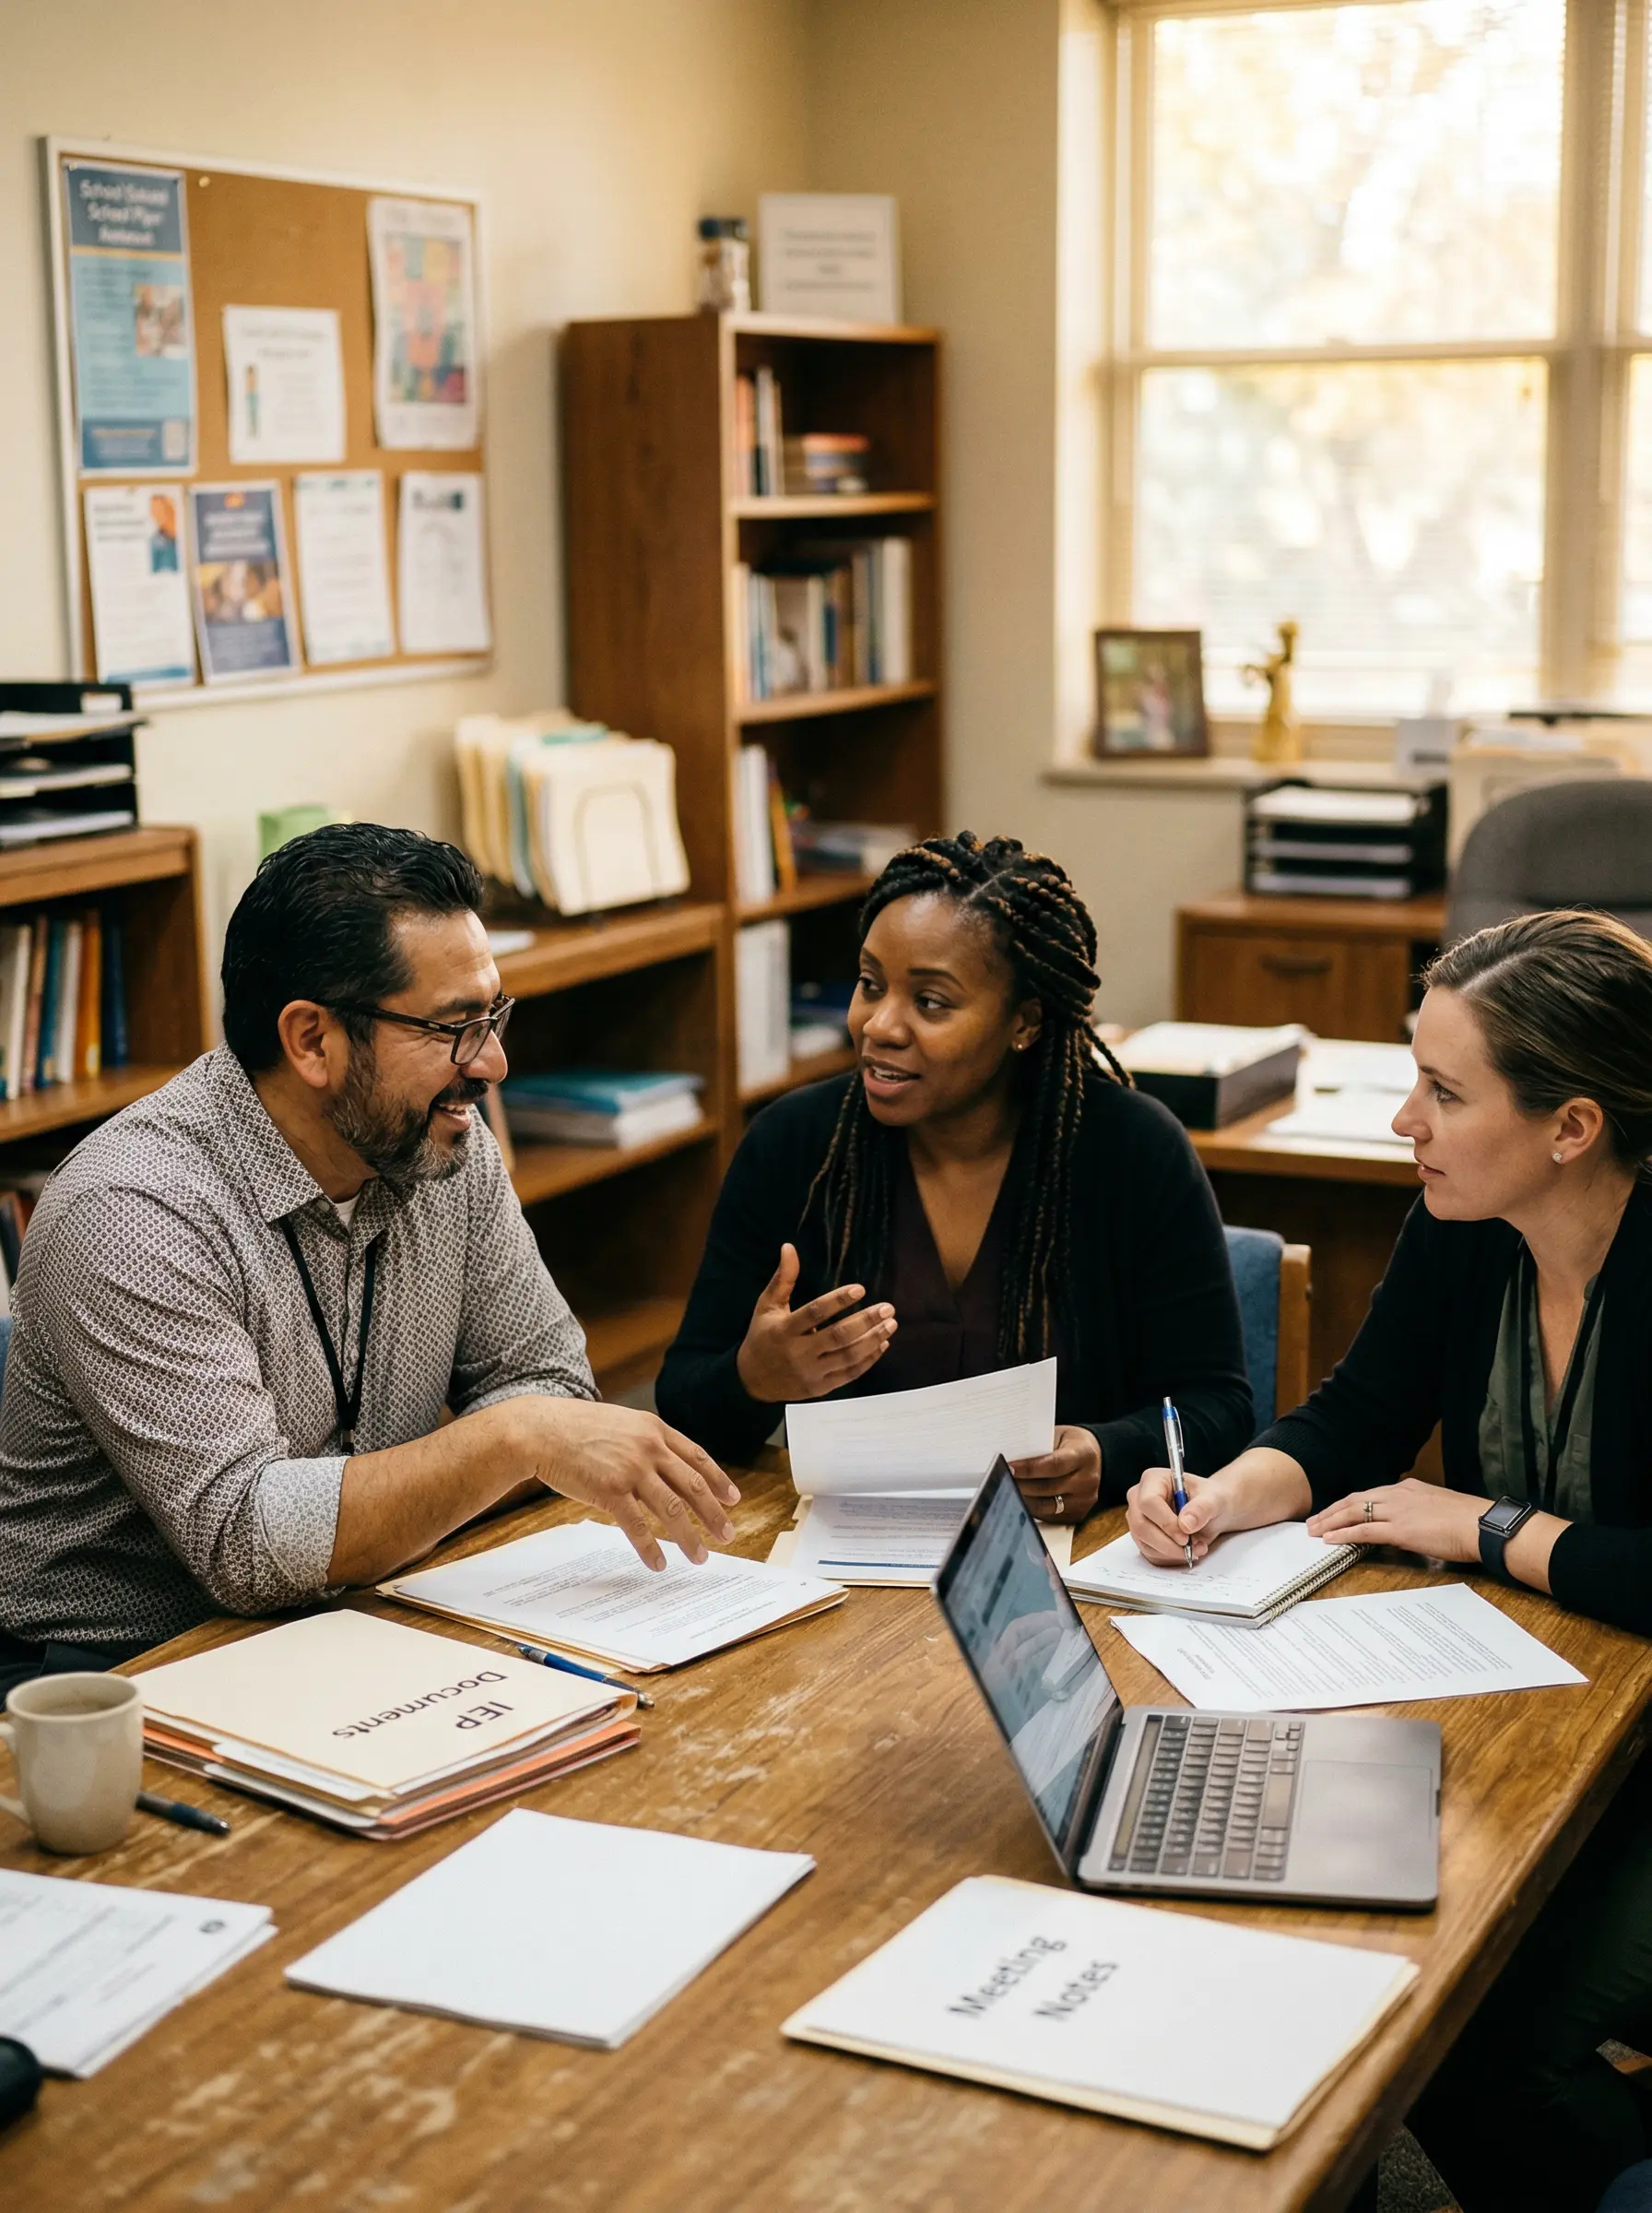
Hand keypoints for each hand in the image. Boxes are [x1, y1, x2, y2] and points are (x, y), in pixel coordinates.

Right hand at [517, 1399, 740, 1571]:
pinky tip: (659, 1563)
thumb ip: (645, 1442)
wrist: (541, 1430)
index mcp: (654, 1429)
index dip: (718, 1480)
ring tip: (700, 1557)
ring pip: (673, 1508)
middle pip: (693, 1485)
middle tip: (727, 1536)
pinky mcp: (610, 1491)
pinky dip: (651, 1548)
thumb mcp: (621, 1424)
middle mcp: (649, 1447)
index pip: (697, 1457)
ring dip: (689, 1537)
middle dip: (714, 1514)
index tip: (733, 1499)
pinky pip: (638, 1526)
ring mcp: (631, 1469)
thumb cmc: (576, 1429)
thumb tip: (665, 1469)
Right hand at [735, 1243, 895, 1403]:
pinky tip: (882, 1344)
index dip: (838, 1301)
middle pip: (837, 1337)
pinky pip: (849, 1374)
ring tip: (891, 1324)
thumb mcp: (767, 1306)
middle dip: (866, 1322)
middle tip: (887, 1308)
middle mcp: (798, 1353)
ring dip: (873, 1340)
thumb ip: (783, 1278)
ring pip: (848, 1357)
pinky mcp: (820, 1388)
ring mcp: (810, 1373)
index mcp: (784, 1330)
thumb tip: (789, 1247)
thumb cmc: (762, 1336)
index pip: (814, 1313)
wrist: (753, 1381)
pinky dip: (869, 1360)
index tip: (860, 1289)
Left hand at [1009, 1426, 1101, 1522]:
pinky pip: (1050, 1516)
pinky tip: (1019, 1501)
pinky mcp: (1078, 1514)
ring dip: (1023, 1499)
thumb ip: (1039, 1448)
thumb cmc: (1071, 1443)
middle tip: (1001, 1480)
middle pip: (1048, 1488)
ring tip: (1005, 1491)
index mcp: (1084, 1455)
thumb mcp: (1058, 1436)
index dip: (1029, 1468)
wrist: (1096, 1456)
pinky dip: (1032, 1509)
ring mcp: (1084, 1500)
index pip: (1054, 1465)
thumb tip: (1010, 1459)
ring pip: (1047, 1506)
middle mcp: (1088, 1480)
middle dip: (1021, 1485)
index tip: (1009, 1467)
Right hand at [1126, 1465, 1230, 1566]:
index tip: (1186, 1536)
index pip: (1148, 1502)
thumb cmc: (1209, 1500)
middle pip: (1141, 1526)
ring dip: (1173, 1552)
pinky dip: (1171, 1558)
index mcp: (1153, 1480)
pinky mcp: (1142, 1538)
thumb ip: (1201, 1509)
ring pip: (1145, 1544)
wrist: (1211, 1512)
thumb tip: (1185, 1524)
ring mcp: (1138, 1519)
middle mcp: (1139, 1498)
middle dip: (1169, 1543)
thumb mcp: (1213, 1500)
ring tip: (1197, 1547)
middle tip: (1193, 1547)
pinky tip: (1187, 1551)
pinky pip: (1151, 1554)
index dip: (1166, 1522)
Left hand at [1307, 1479, 1484, 1562]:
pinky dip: (1344, 1534)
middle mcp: (1398, 1495)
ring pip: (1354, 1513)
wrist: (1482, 1525)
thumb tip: (1411, 1526)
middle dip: (1332, 1511)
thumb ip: (1420, 1513)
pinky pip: (1364, 1530)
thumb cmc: (1469, 1521)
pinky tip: (1330, 1539)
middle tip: (1314, 1521)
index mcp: (1408, 1488)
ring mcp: (1397, 1511)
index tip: (1335, 1511)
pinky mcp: (1399, 1529)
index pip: (1370, 1495)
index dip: (1349, 1504)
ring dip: (1331, 1522)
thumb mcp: (1439, 1508)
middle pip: (1355, 1500)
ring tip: (1314, 1530)